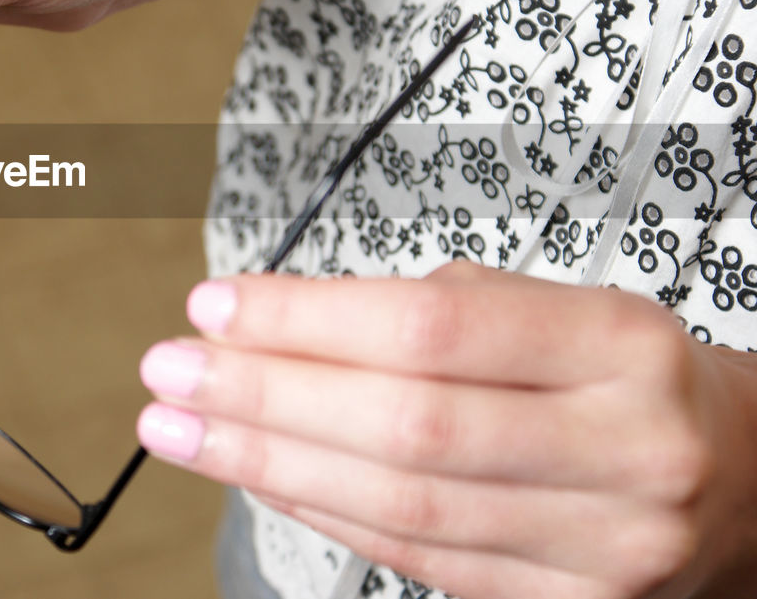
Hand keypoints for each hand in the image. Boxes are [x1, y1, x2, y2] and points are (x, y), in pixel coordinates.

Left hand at [137, 262, 756, 598]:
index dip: (309, 319)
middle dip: (265, 398)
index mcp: (621, 347)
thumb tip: (285, 326)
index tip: (216, 306)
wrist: (749, 480)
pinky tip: (259, 478)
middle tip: (170, 371)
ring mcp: (601, 550)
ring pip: (399, 508)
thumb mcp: (566, 309)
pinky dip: (323, 514)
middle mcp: (623, 452)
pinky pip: (416, 562)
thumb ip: (443, 314)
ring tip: (181, 429)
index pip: (434, 326)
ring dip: (267, 465)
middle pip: (406, 425)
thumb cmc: (630, 376)